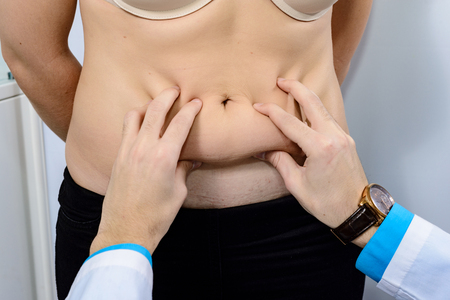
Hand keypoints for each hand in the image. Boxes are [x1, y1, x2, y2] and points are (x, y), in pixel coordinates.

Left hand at [90, 87, 201, 253]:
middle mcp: (144, 149)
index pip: (180, 124)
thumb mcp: (179, 193)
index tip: (196, 102)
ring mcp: (128, 151)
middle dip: (167, 96)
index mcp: (164, 157)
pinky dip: (134, 119)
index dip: (190, 110)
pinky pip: (125, 130)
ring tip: (156, 104)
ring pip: (136, 115)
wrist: (125, 230)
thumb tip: (190, 160)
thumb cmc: (155, 216)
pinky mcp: (118, 158)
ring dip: (147, 105)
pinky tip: (141, 122)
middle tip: (175, 90)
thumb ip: (184, 171)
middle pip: (156, 111)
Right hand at [253, 79, 370, 245]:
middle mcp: (334, 137)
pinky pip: (330, 119)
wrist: (358, 211)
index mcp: (320, 148)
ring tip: (293, 90)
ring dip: (307, 97)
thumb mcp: (297, 185)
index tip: (259, 106)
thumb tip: (266, 150)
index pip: (290, 123)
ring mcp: (343, 137)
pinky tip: (307, 111)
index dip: (272, 112)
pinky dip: (317, 110)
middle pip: (313, 103)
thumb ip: (281, 162)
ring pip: (323, 108)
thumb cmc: (329, 204)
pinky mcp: (347, 141)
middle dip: (296, 87)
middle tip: (281, 80)